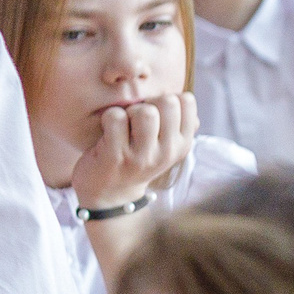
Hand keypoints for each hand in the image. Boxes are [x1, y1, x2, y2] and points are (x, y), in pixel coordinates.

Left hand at [71, 87, 196, 214]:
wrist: (110, 195)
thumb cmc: (136, 160)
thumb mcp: (164, 146)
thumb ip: (177, 124)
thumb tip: (186, 99)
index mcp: (182, 143)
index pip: (186, 100)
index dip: (165, 99)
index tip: (154, 113)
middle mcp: (167, 151)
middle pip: (166, 102)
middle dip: (147, 103)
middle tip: (135, 119)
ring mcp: (141, 156)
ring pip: (144, 111)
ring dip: (128, 111)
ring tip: (122, 125)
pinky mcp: (115, 157)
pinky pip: (116, 118)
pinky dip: (108, 117)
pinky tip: (107, 131)